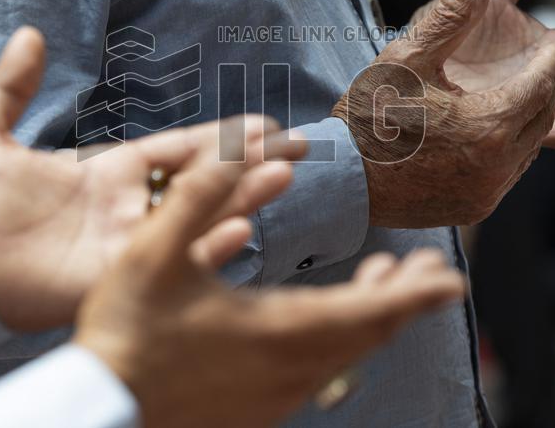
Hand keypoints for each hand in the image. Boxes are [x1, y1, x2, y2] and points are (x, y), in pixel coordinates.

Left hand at [0, 28, 303, 330]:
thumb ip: (11, 89)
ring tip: (282, 176)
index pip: (181, 149)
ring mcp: (131, 243)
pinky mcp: (121, 277)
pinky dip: (207, 248)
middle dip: (251, 164)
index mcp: (111, 172)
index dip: (223, 136)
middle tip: (300, 147)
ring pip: (199, 217)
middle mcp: (132, 206)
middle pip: (204, 180)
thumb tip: (28, 33)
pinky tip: (239, 230)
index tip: (265, 124)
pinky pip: (174, 260)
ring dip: (242, 197)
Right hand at [76, 119, 464, 427]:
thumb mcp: (154, 252)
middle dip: (404, 299)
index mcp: (278, 328)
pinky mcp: (260, 409)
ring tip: (383, 282)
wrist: (103, 410)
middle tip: (427, 272)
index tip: (451, 280)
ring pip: (346, 353)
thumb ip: (201, 196)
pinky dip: (340, 338)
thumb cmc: (128, 331)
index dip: (416, 294)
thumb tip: (249, 152)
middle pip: (368, 332)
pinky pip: (319, 370)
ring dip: (372, 316)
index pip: (371, 311)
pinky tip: (324, 320)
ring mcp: (278, 394)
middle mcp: (291, 367)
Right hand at [333, 0, 554, 227]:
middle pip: (541, 119)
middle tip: (536, 72)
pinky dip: (507, 151)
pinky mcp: (476, 208)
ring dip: (526, 123)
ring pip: (528, 148)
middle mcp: (496, 163)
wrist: (340, 178)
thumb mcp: (406, 58)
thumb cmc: (369, 113)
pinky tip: (489, 133)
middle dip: (541, 93)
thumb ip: (449, 16)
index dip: (545, 65)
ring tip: (514, 99)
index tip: (548, 50)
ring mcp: (487, 191)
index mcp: (486, 122)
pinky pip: (508, 173)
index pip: (538, 86)